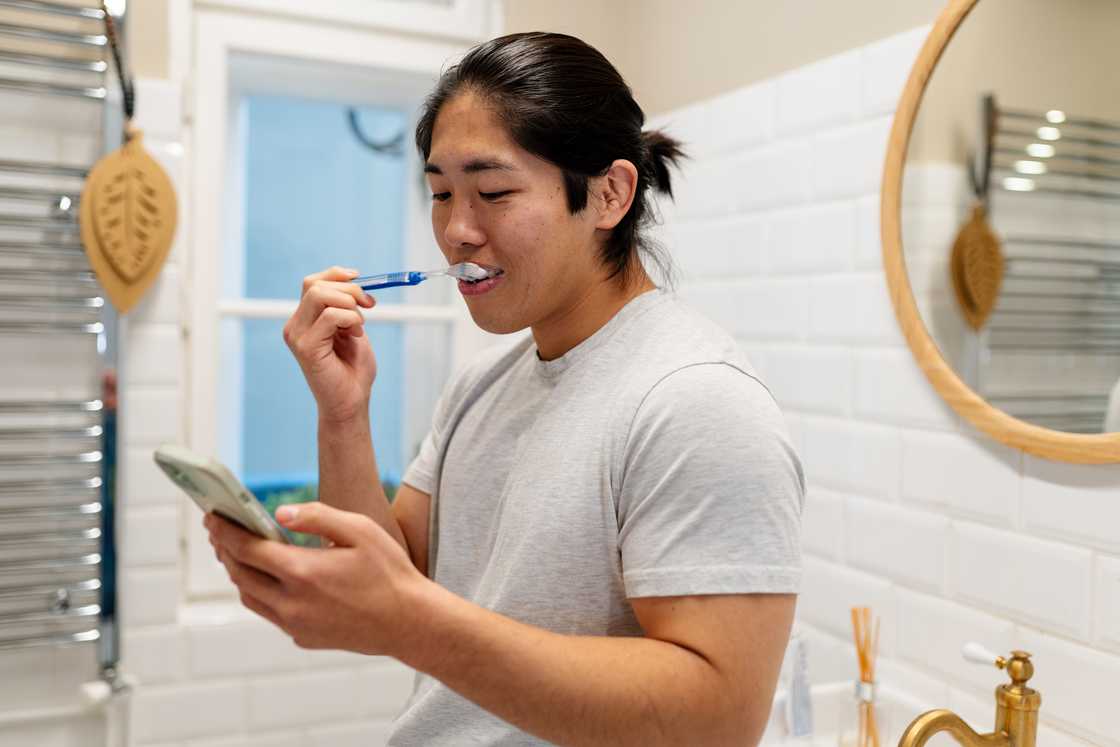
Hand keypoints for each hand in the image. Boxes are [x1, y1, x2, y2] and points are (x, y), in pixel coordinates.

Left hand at [204, 502, 427, 655]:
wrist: (409, 622)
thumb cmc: (390, 572)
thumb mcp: (360, 530)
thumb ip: (317, 516)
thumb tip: (279, 512)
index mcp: (303, 572)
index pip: (247, 549)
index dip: (225, 531)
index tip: (212, 516)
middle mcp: (291, 603)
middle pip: (240, 575)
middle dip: (225, 550)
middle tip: (219, 530)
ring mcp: (295, 624)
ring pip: (250, 597)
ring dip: (238, 573)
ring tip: (236, 552)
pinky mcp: (303, 637)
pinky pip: (270, 613)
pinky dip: (259, 592)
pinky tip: (268, 578)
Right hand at [283, 266, 376, 424]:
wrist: (351, 402)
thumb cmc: (353, 370)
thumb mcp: (353, 329)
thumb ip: (347, 306)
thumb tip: (353, 279)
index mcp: (304, 320)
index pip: (312, 282)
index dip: (336, 275)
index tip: (360, 278)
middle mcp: (295, 326)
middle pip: (315, 284)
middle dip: (349, 288)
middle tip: (370, 304)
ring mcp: (297, 336)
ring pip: (319, 295)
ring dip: (350, 304)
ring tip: (360, 326)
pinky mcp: (305, 347)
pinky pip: (329, 316)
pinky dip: (350, 319)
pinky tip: (355, 335)